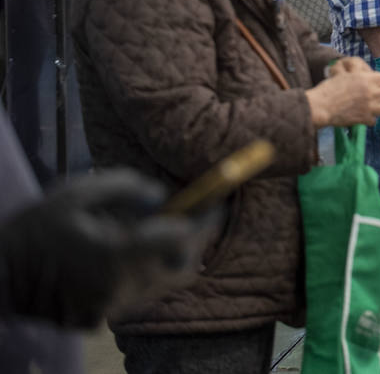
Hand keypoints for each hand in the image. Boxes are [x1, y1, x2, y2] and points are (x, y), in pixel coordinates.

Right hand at [0, 169, 210, 327]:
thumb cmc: (34, 229)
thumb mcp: (76, 193)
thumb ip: (125, 186)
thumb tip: (162, 197)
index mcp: (117, 254)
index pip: (182, 240)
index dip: (205, 221)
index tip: (216, 204)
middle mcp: (120, 287)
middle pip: (182, 268)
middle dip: (196, 242)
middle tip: (199, 219)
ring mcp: (109, 309)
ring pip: (163, 285)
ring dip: (171, 259)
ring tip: (165, 233)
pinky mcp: (97, 321)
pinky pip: (137, 297)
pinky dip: (145, 276)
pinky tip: (131, 256)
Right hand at [307, 64, 379, 130]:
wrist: (321, 106)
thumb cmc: (329, 89)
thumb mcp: (346, 76)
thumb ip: (360, 76)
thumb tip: (368, 75)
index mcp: (367, 79)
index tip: (376, 86)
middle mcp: (371, 92)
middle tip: (373, 98)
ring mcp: (369, 106)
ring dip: (378, 108)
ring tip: (369, 108)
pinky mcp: (364, 118)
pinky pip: (374, 121)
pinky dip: (368, 120)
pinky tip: (361, 117)